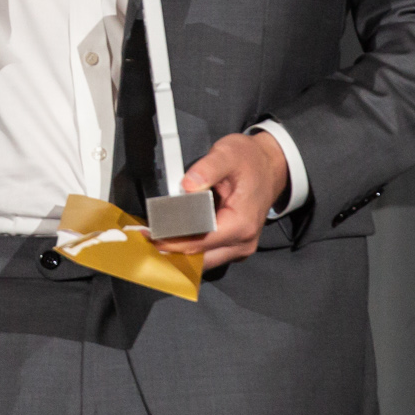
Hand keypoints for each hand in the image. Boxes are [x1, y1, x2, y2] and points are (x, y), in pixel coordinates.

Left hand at [155, 131, 287, 265]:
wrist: (270, 166)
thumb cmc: (249, 160)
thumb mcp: (228, 153)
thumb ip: (208, 168)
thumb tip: (188, 184)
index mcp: (241, 224)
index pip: (200, 242)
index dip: (172, 240)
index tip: (148, 233)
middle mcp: (243, 242)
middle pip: (199, 258)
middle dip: (171, 250)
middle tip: (144, 239)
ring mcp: (239, 248)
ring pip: (202, 261)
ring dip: (178, 252)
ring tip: (153, 238)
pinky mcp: (234, 247)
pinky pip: (208, 255)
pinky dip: (189, 249)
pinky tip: (171, 237)